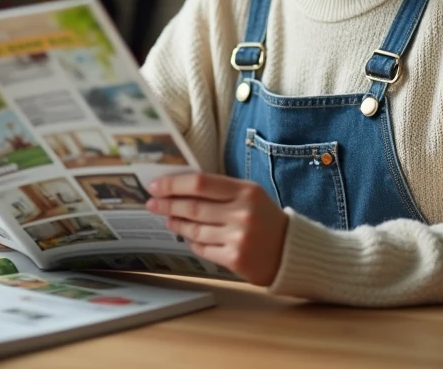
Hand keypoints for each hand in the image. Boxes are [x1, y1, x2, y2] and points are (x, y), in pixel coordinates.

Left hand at [146, 172, 287, 285]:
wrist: (291, 251)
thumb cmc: (265, 218)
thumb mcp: (249, 195)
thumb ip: (220, 190)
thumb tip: (179, 188)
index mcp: (246, 191)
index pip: (200, 183)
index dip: (173, 184)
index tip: (155, 186)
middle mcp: (242, 213)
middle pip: (193, 207)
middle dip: (167, 204)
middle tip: (151, 203)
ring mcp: (238, 237)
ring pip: (194, 229)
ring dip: (176, 224)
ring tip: (168, 220)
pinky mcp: (235, 259)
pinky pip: (202, 248)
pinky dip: (192, 242)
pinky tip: (188, 236)